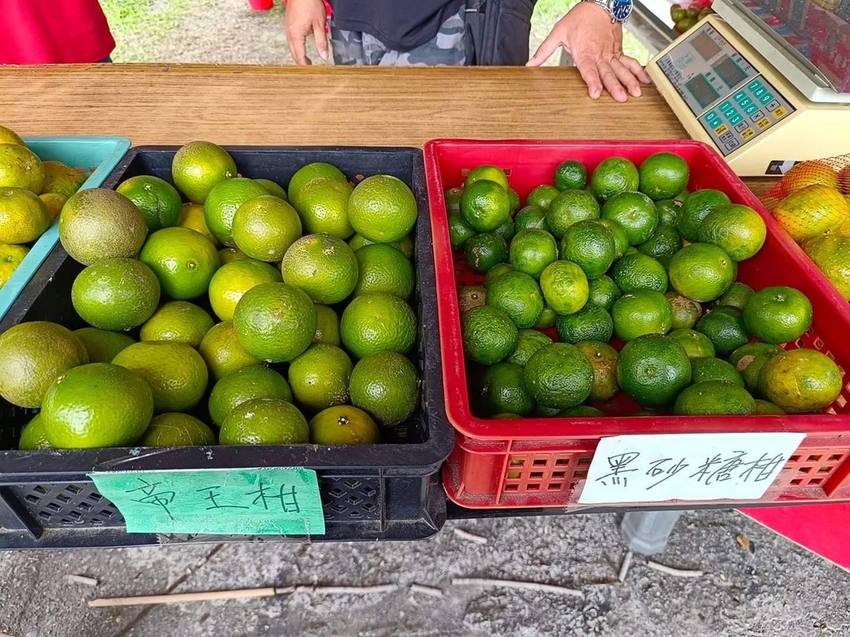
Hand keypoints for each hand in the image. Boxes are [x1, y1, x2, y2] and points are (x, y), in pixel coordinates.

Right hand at [284, 0, 328, 64]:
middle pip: (294, 53)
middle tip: (310, 69)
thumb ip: (321, 42)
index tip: (311, 72)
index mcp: (296, 35)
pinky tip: (301, 47)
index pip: (300, 56)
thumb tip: (324, 56)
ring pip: (291, 47)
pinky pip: (291, 40)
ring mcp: (287, 28)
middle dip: (301, 62)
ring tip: (307, 61)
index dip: (306, 66)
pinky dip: (296, 47)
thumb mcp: (320, 24)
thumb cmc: (310, 4)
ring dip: (298, 55)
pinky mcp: (288, 24)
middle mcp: (289, 33)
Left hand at [527, 2, 651, 102]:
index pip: (589, 70)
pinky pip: (629, 62)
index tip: (595, 93)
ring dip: (629, 80)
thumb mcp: (558, 32)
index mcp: (585, 52)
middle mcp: (600, 54)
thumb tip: (531, 63)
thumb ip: (544, 50)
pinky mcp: (618, 50)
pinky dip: (638, 71)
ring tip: (635, 92)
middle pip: (608, 72)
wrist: (599, 2)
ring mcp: (611, 52)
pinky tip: (644, 80)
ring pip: (622, 68)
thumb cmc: (580, 18)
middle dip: (615, 86)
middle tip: (621, 98)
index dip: (592, 82)